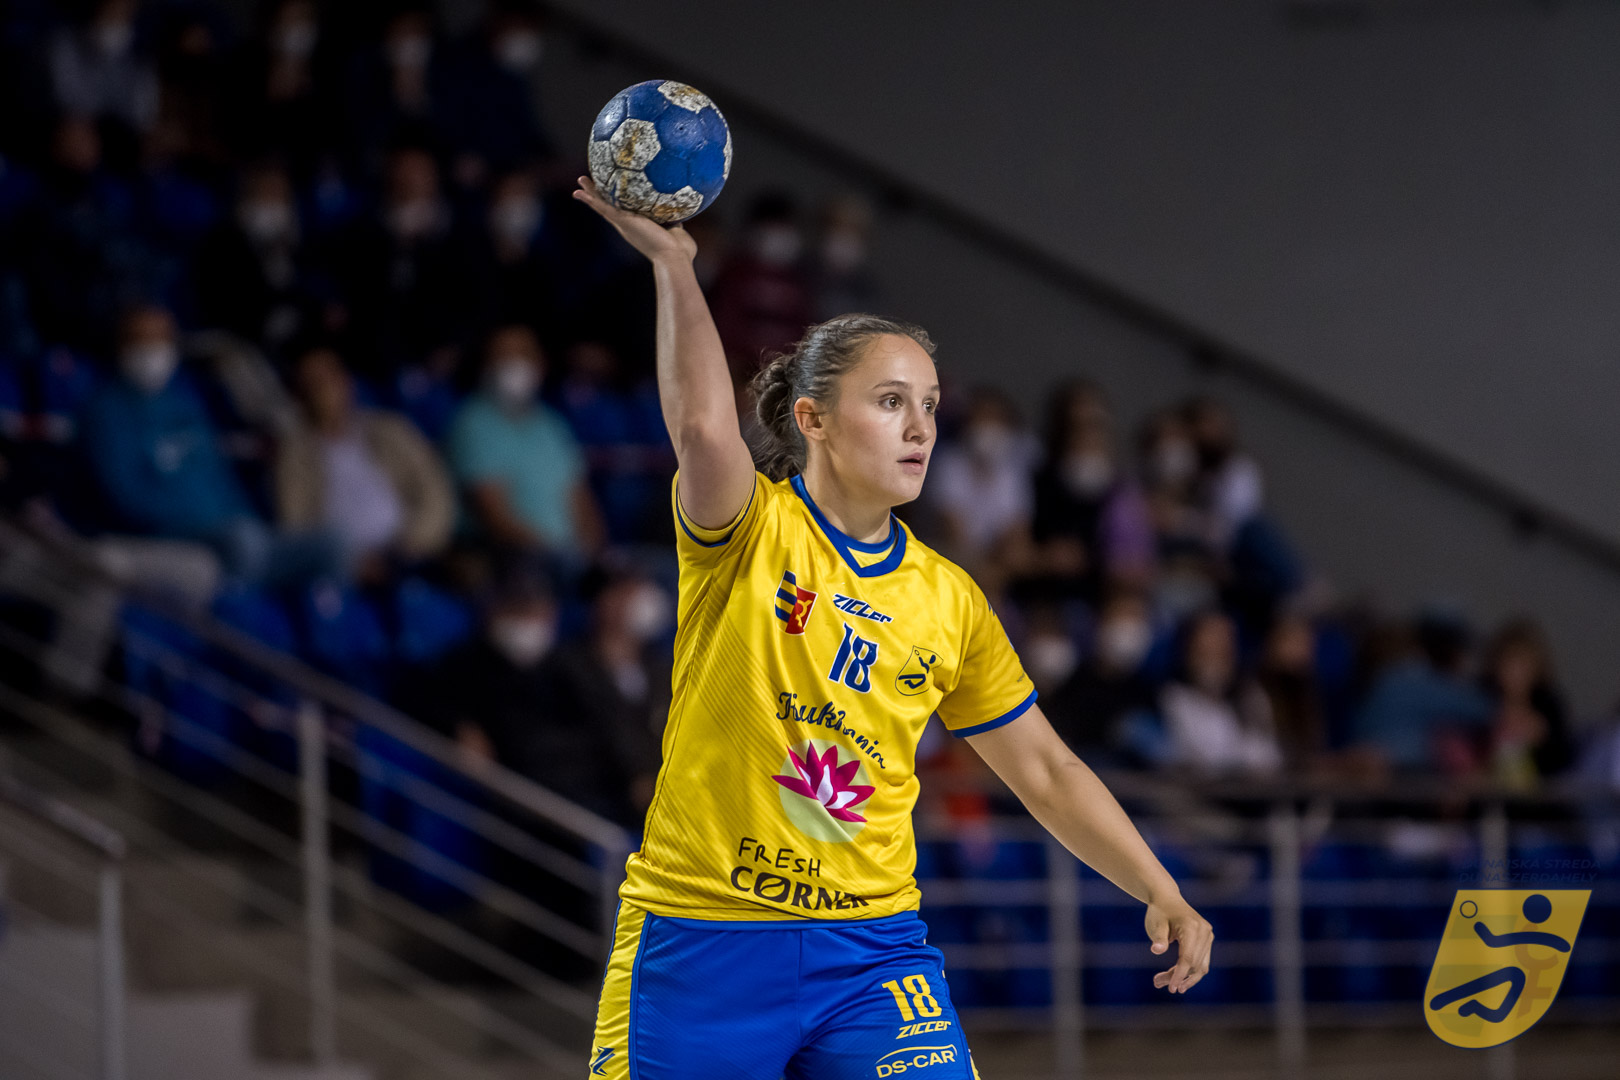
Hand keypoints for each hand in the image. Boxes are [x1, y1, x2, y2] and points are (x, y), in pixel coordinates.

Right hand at [573, 176, 697, 263]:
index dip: (619, 203)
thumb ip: (676, 222)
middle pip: (610, 207)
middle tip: (590, 184)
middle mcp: (628, 226)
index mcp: (639, 227)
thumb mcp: (678, 230)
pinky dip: (591, 200)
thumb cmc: (680, 252)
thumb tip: (680, 214)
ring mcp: (624, 224)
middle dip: (601, 195)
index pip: (626, 212)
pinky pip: (603, 208)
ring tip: (581, 180)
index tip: (613, 192)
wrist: (674, 258)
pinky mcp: (623, 222)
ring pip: (604, 205)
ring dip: (592, 193)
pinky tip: (579, 192)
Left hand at [1146, 895, 1213, 993]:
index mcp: (1192, 927)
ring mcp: (1208, 936)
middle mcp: (1204, 932)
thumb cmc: (1159, 912)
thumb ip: (1158, 938)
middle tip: (1157, 983)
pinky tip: (1177, 978)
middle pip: (1193, 964)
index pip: (1187, 958)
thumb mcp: (1155, 924)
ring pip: (1200, 965)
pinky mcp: (1207, 940)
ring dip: (1184, 977)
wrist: (1166, 899)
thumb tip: (1156, 950)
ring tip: (1163, 983)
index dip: (1179, 975)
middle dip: (1177, 977)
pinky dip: (1190, 971)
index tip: (1171, 989)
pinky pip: (1202, 961)